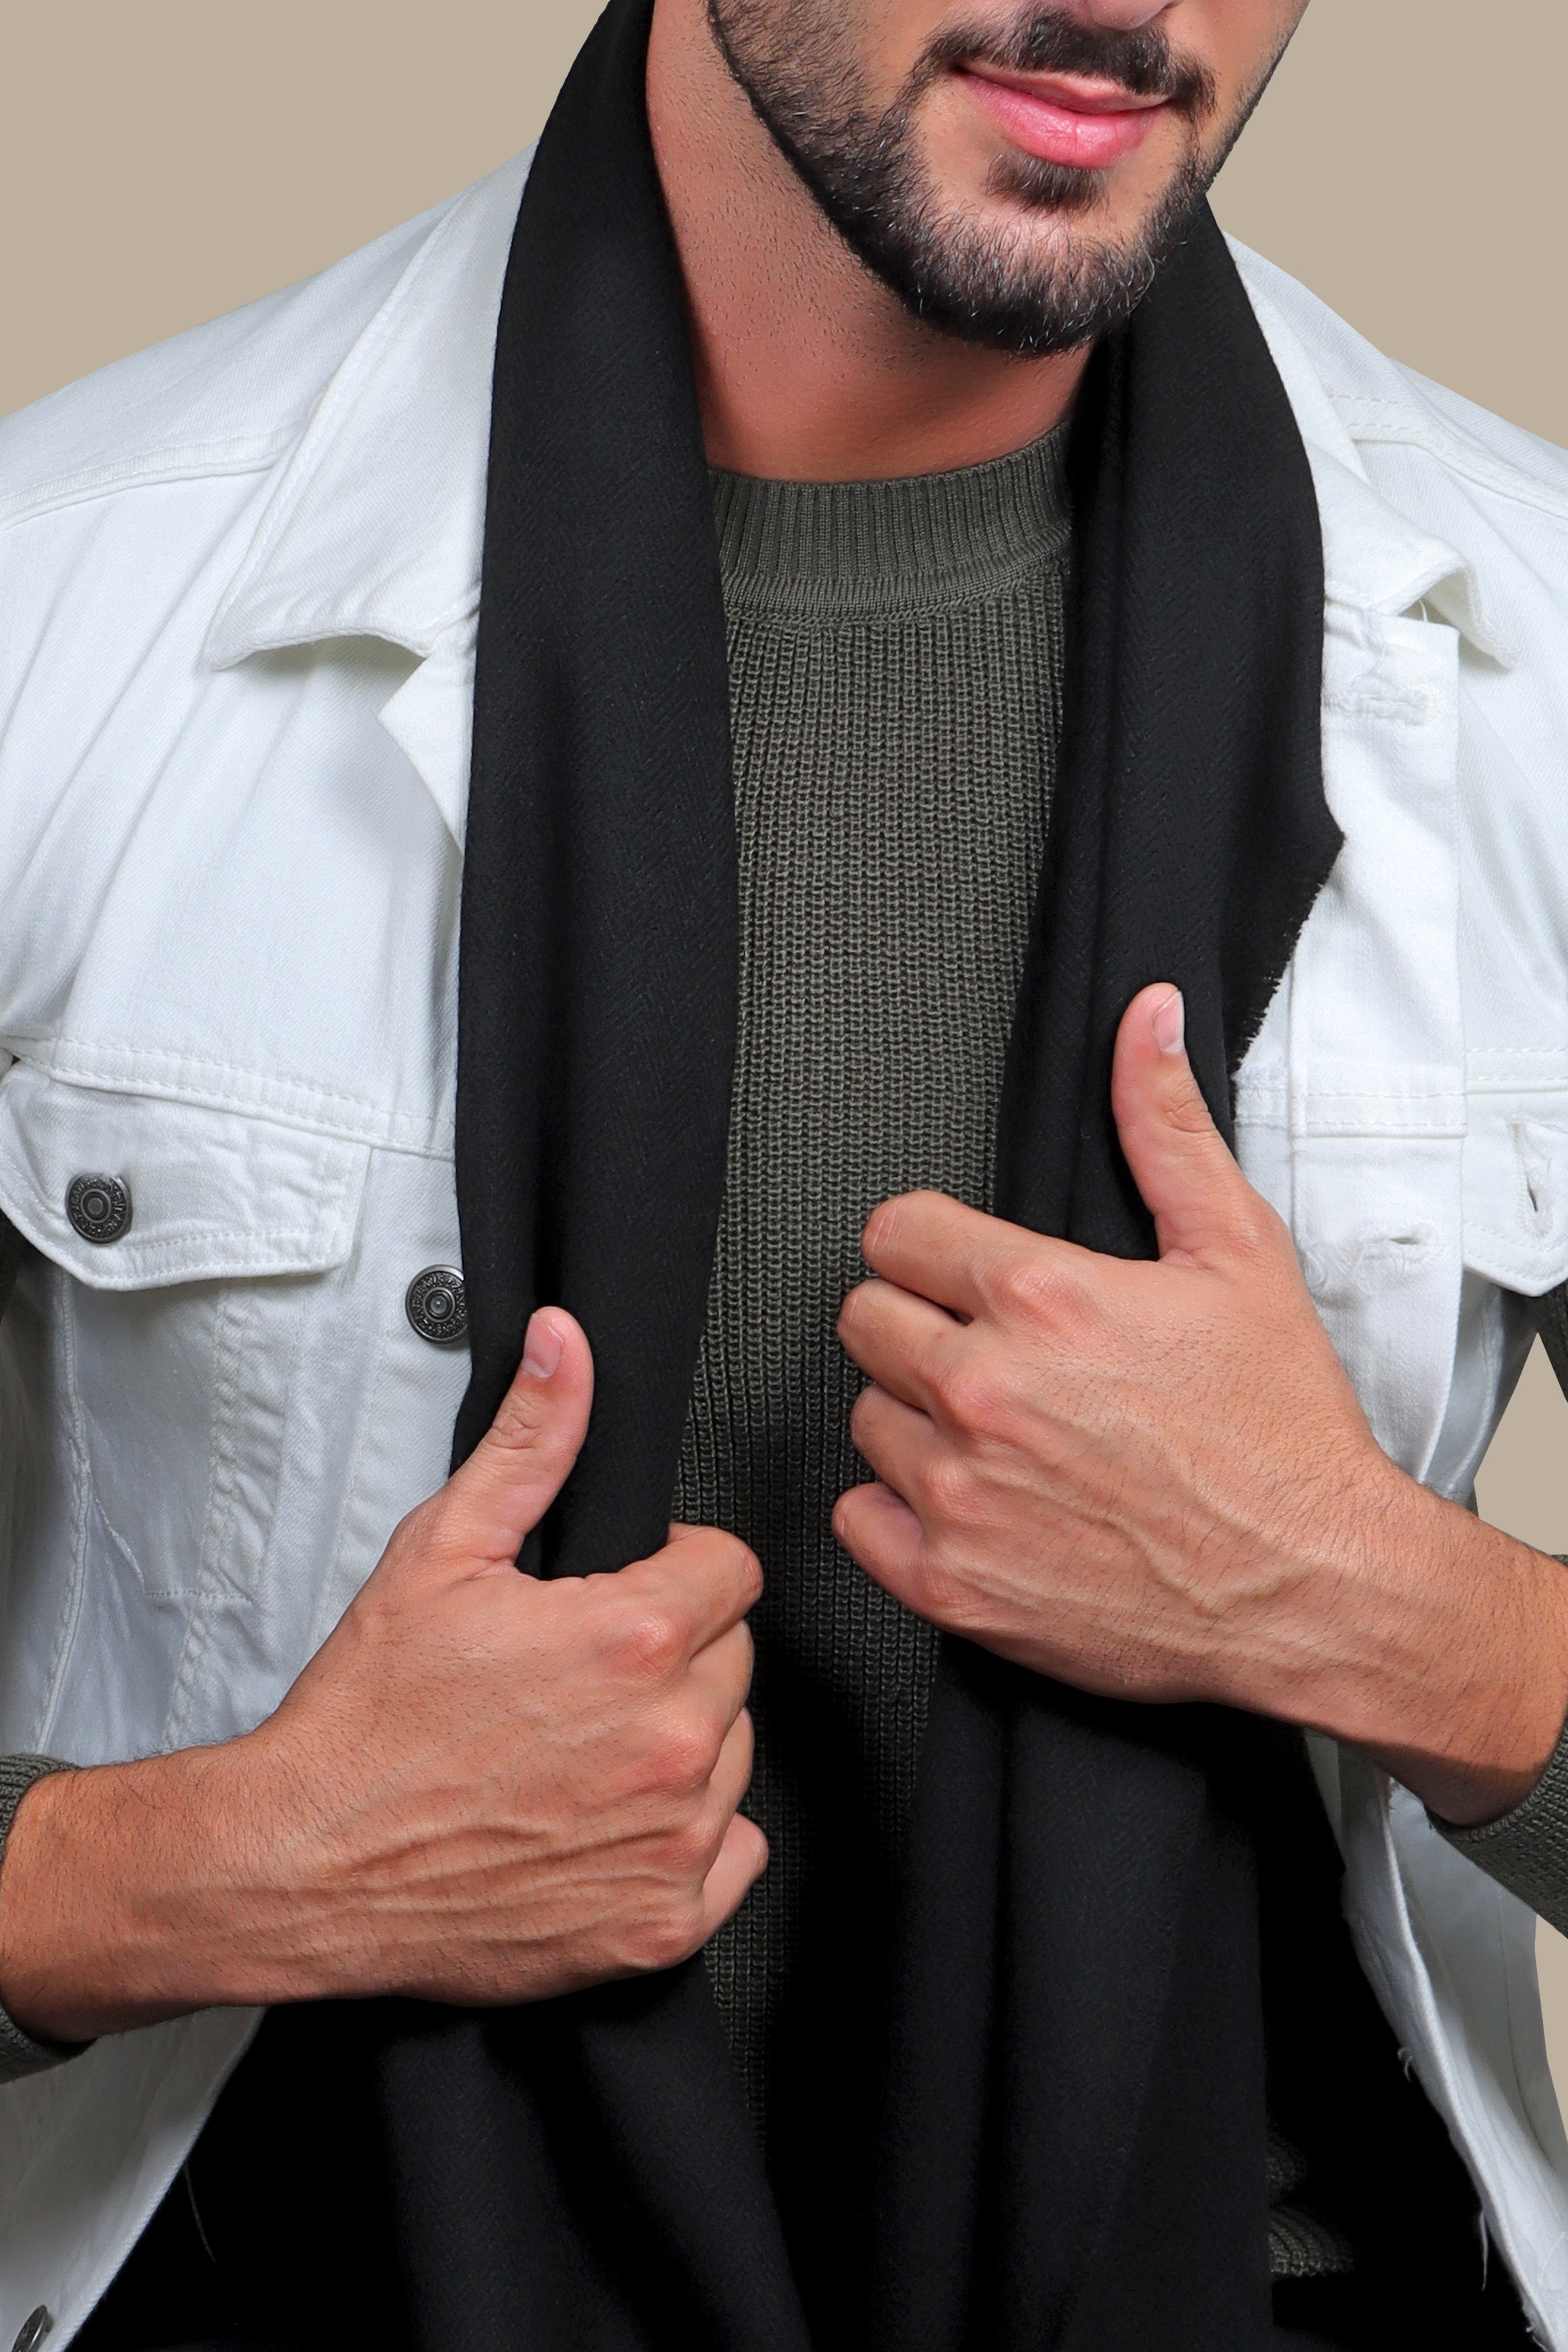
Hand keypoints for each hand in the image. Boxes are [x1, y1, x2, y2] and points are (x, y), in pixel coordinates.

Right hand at [0, 1312, 765, 2040]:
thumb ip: (530, 1441)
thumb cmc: (367, 1720)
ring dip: (678, 1745)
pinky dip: (686, 1840)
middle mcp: (671, 1739)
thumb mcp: (442, 1552)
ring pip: (734, 1753)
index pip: (731, 1572)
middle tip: (580, 1678)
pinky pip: (735, 1855)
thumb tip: (567, 1348)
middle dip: (671, 1656)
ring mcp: (672, 1836)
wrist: (308, 1863)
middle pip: (733, 1660)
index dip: (673, 1574)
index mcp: (632, 1640)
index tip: (620, 1599)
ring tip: (579, 1750)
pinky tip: (606, 1822)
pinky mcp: (661, 1920)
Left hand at [835, 985, 1567, 1825]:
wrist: (1314, 1584)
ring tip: (1004, 1437)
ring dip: (918, 1423)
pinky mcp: (951, 1581)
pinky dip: (901, 1515)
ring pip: (865, 1419)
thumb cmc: (1281, 1431)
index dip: (932, 1250)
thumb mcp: (1238, 1254)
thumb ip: (1166, 1128)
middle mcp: (985, 1389)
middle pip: (867, 1321)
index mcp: (1041, 1297)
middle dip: (922, 1329)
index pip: (895, 1232)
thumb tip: (1145, 1022)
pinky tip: (978, 1504)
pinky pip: (857, 1518)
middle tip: (996, 1360)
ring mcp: (961, 1491)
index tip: (963, 1276)